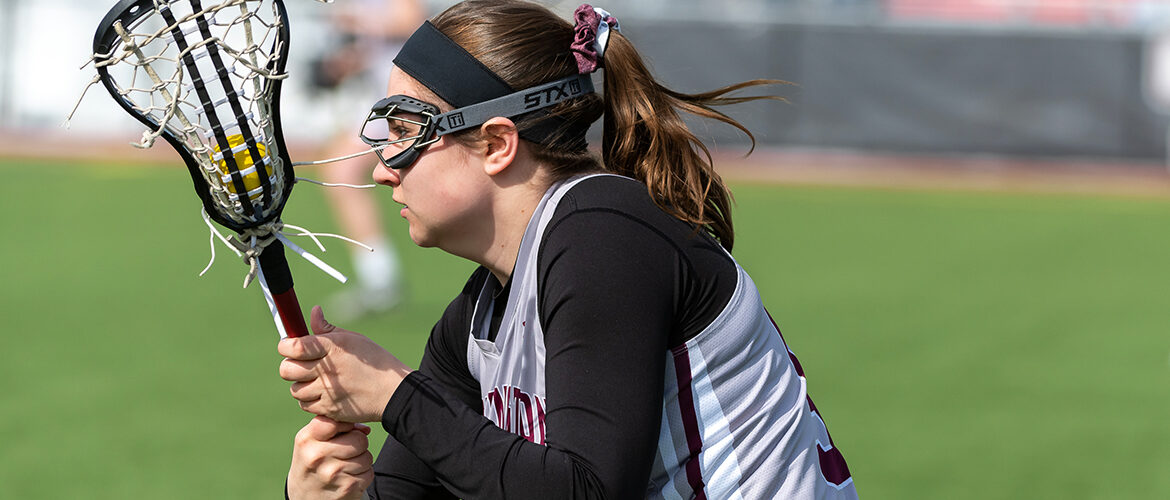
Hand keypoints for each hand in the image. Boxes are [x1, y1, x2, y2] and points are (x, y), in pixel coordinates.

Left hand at [279, 306, 413, 422]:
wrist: (393, 392)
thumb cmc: (375, 362)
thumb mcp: (354, 339)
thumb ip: (327, 329)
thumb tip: (314, 311)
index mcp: (333, 348)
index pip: (294, 347)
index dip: (285, 346)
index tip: (289, 346)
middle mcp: (328, 370)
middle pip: (287, 370)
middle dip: (290, 366)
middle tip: (302, 365)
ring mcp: (328, 391)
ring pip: (295, 390)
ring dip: (302, 385)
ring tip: (317, 380)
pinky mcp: (330, 409)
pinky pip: (306, 405)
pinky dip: (311, 400)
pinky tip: (324, 392)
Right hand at [287, 416, 373, 499]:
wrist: (304, 498)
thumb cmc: (312, 463)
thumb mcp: (311, 442)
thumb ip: (334, 428)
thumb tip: (365, 430)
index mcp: (306, 440)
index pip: (335, 421)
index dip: (346, 425)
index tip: (343, 432)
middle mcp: (317, 456)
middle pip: (359, 439)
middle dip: (358, 445)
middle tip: (346, 452)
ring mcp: (332, 473)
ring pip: (367, 457)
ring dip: (361, 461)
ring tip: (345, 467)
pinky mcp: (346, 487)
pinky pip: (369, 473)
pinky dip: (363, 476)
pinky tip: (348, 478)